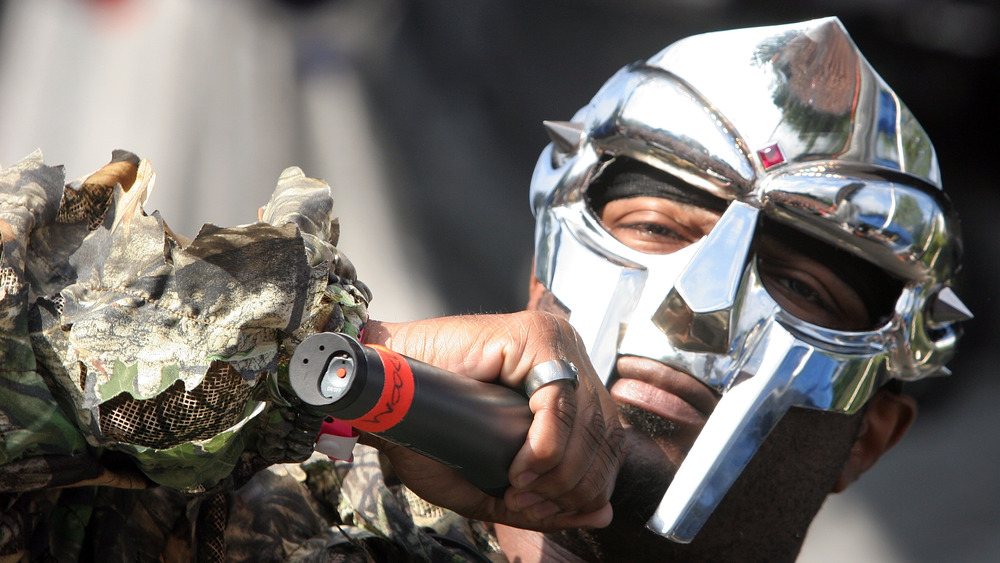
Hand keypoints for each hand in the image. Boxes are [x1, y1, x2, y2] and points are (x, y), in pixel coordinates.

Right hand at [360, 311, 624, 530]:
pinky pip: (559, 402)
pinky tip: (520, 467)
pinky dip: (546, 446)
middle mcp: (571, 357)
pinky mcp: (533, 336)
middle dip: (574, 486)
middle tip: (529, 505)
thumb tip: (603, 516)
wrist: (381, 397)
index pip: (609, 440)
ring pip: (587, 420)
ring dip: (558, 472)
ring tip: (518, 490)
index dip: (588, 487)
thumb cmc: (431, 433)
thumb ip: (547, 501)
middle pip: (606, 433)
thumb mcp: (495, 481)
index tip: (545, 511)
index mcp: (571, 383)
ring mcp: (554, 342)